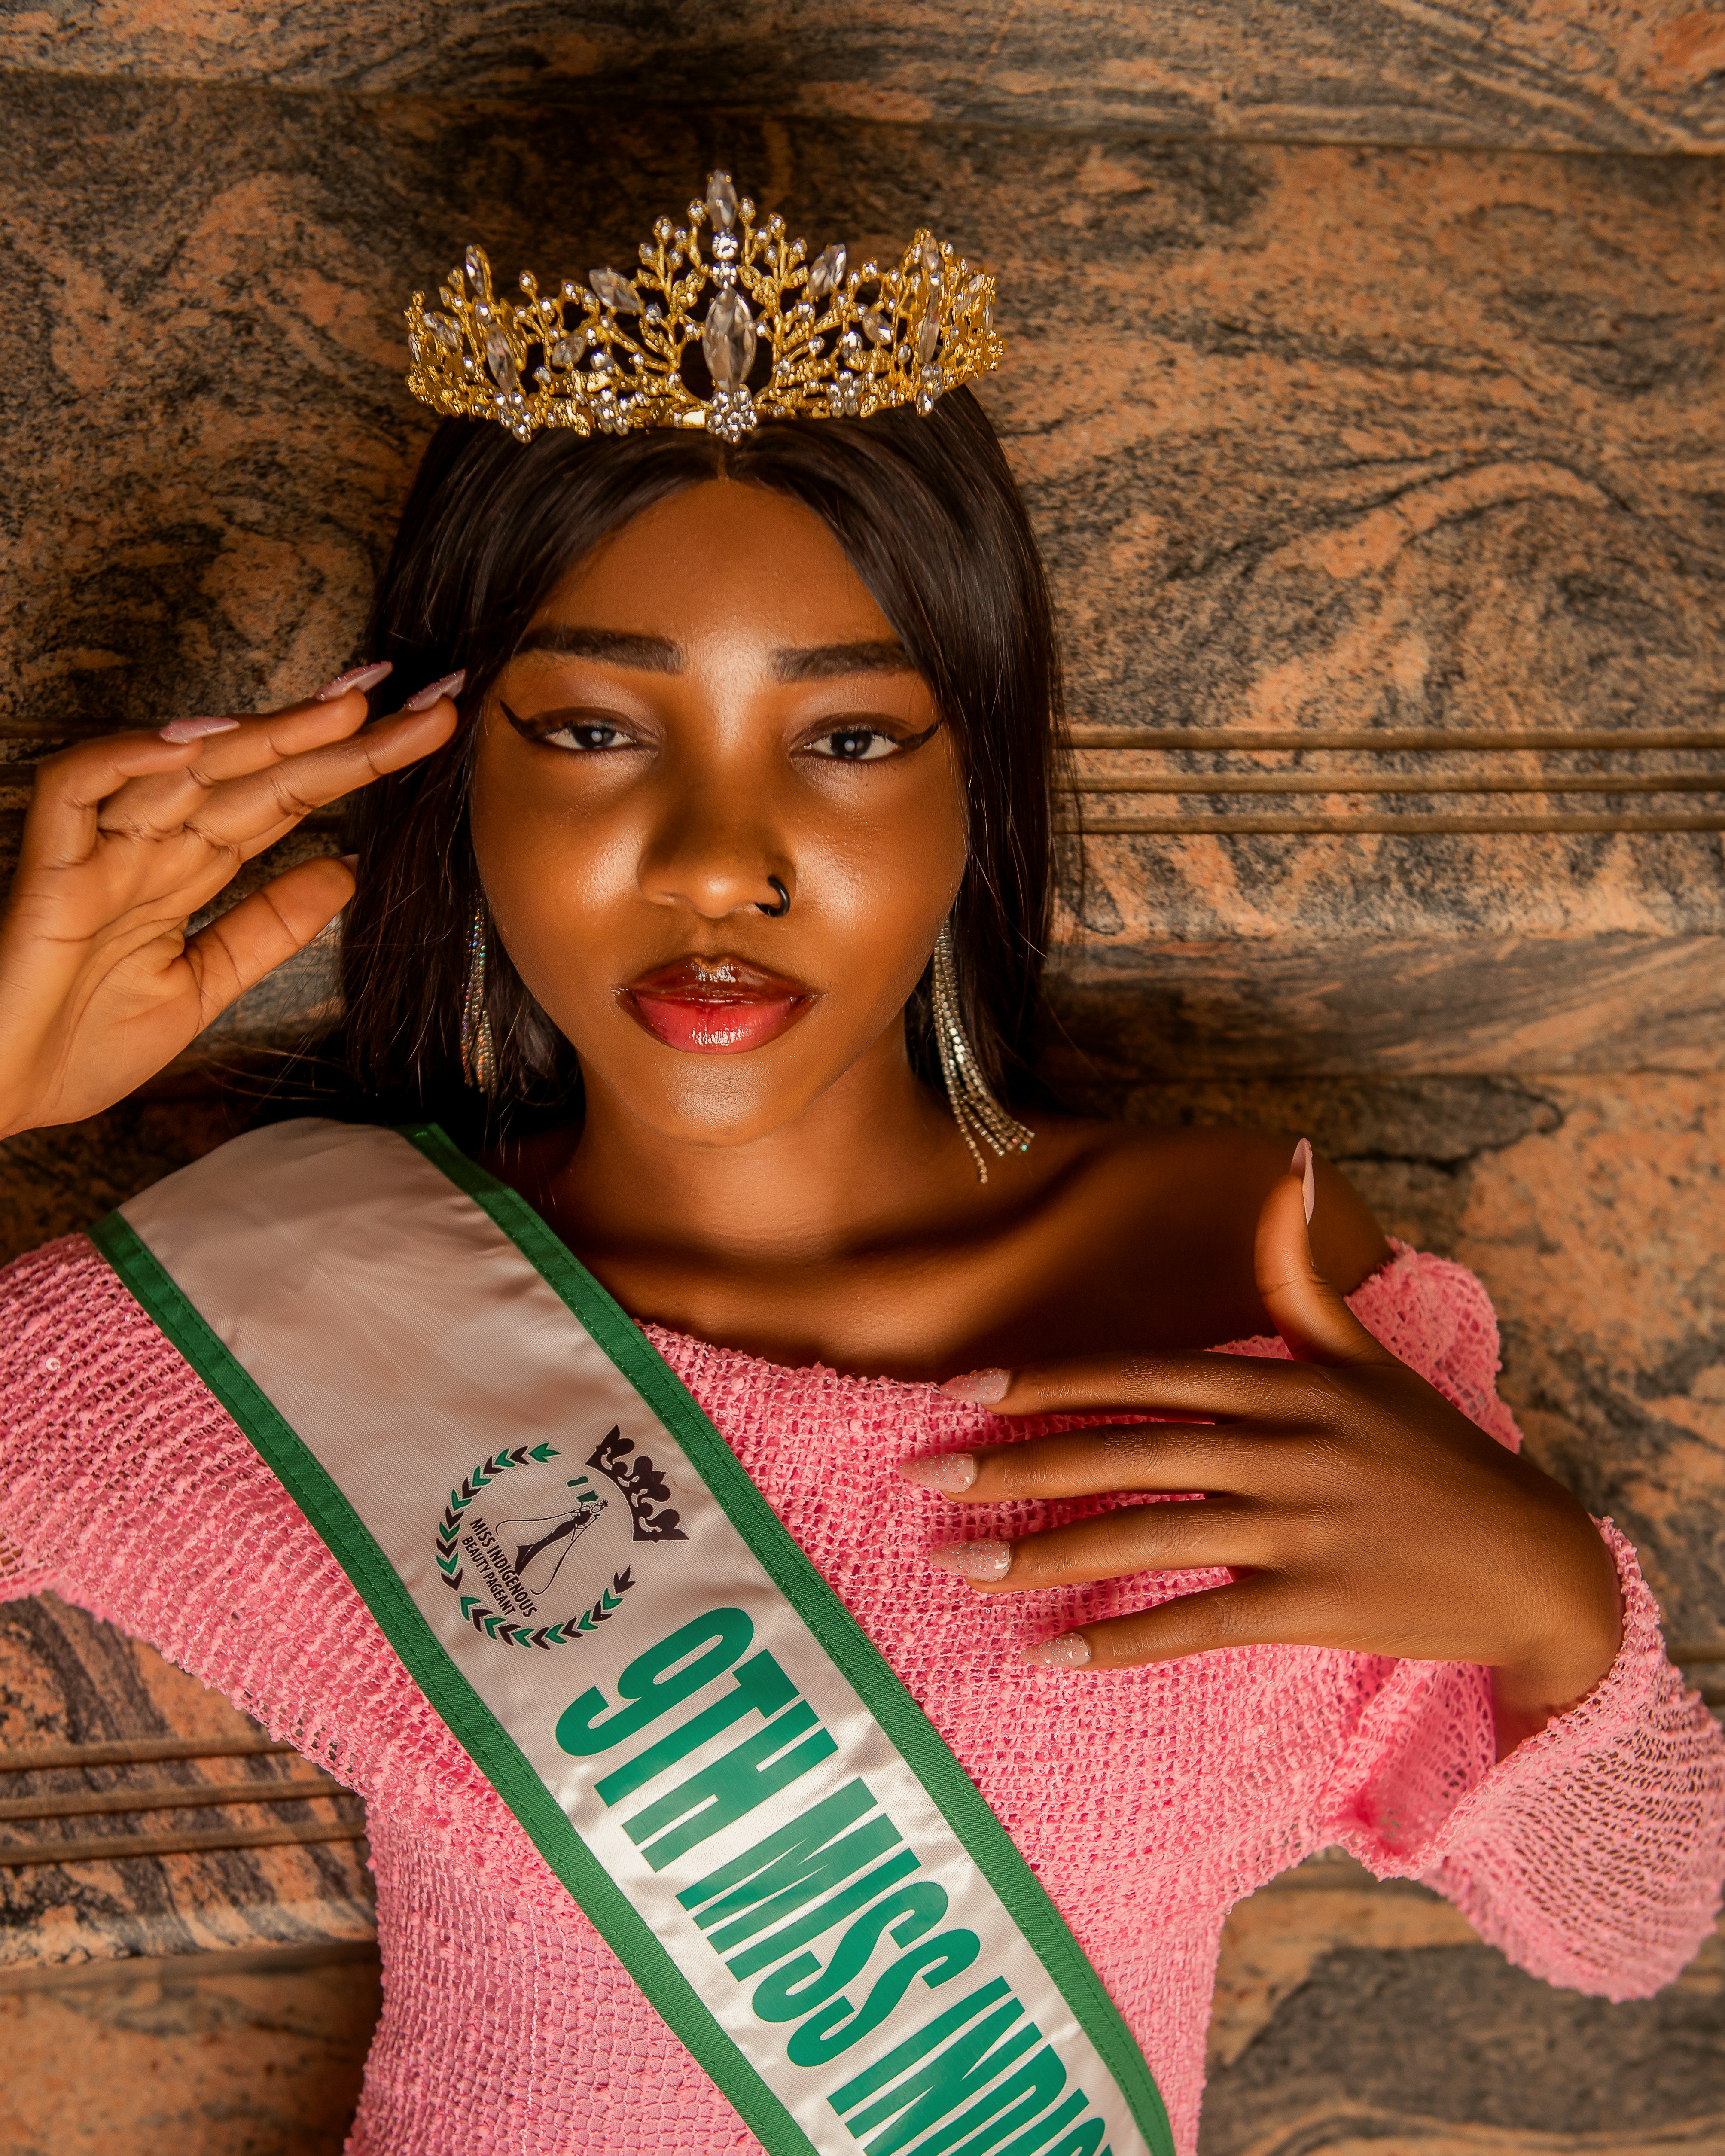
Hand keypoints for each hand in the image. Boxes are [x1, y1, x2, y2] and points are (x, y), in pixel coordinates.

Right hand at [0, 665, 460, 1136]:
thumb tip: (349, 868)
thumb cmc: (77, 1048)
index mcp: (186, 874)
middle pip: (255, 774)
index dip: (354, 763)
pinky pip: (79, 789)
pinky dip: (131, 759)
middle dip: (338, 734)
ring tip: (348, 706)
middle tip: (426, 700)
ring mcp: (98, 853)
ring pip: (186, 767)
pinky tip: (196, 742)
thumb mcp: (202, 987)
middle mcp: (148, 848)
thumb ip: (268, 927)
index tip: (429, 732)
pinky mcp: (46, 872)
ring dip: (266, 733)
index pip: (285, 801)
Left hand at [902, 1143, 1623, 1753]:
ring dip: (1047, 1554)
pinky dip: (1120, 1640)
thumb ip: (1300, 1271)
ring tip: (964, 1566)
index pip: (1144, 1376)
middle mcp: (1282, 1450)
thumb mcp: (1365, 1354)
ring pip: (1147, 1537)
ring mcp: (1296, 1529)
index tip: (965, 1391)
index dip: (1051, 1380)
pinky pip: (1196, 1622)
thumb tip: (1290, 1157)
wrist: (1531, 1560)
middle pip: (1125, 1453)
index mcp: (1284, 1386)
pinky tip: (1050, 1652)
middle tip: (924, 1479)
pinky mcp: (1311, 1605)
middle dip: (1016, 1464)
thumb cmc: (1432, 1451)